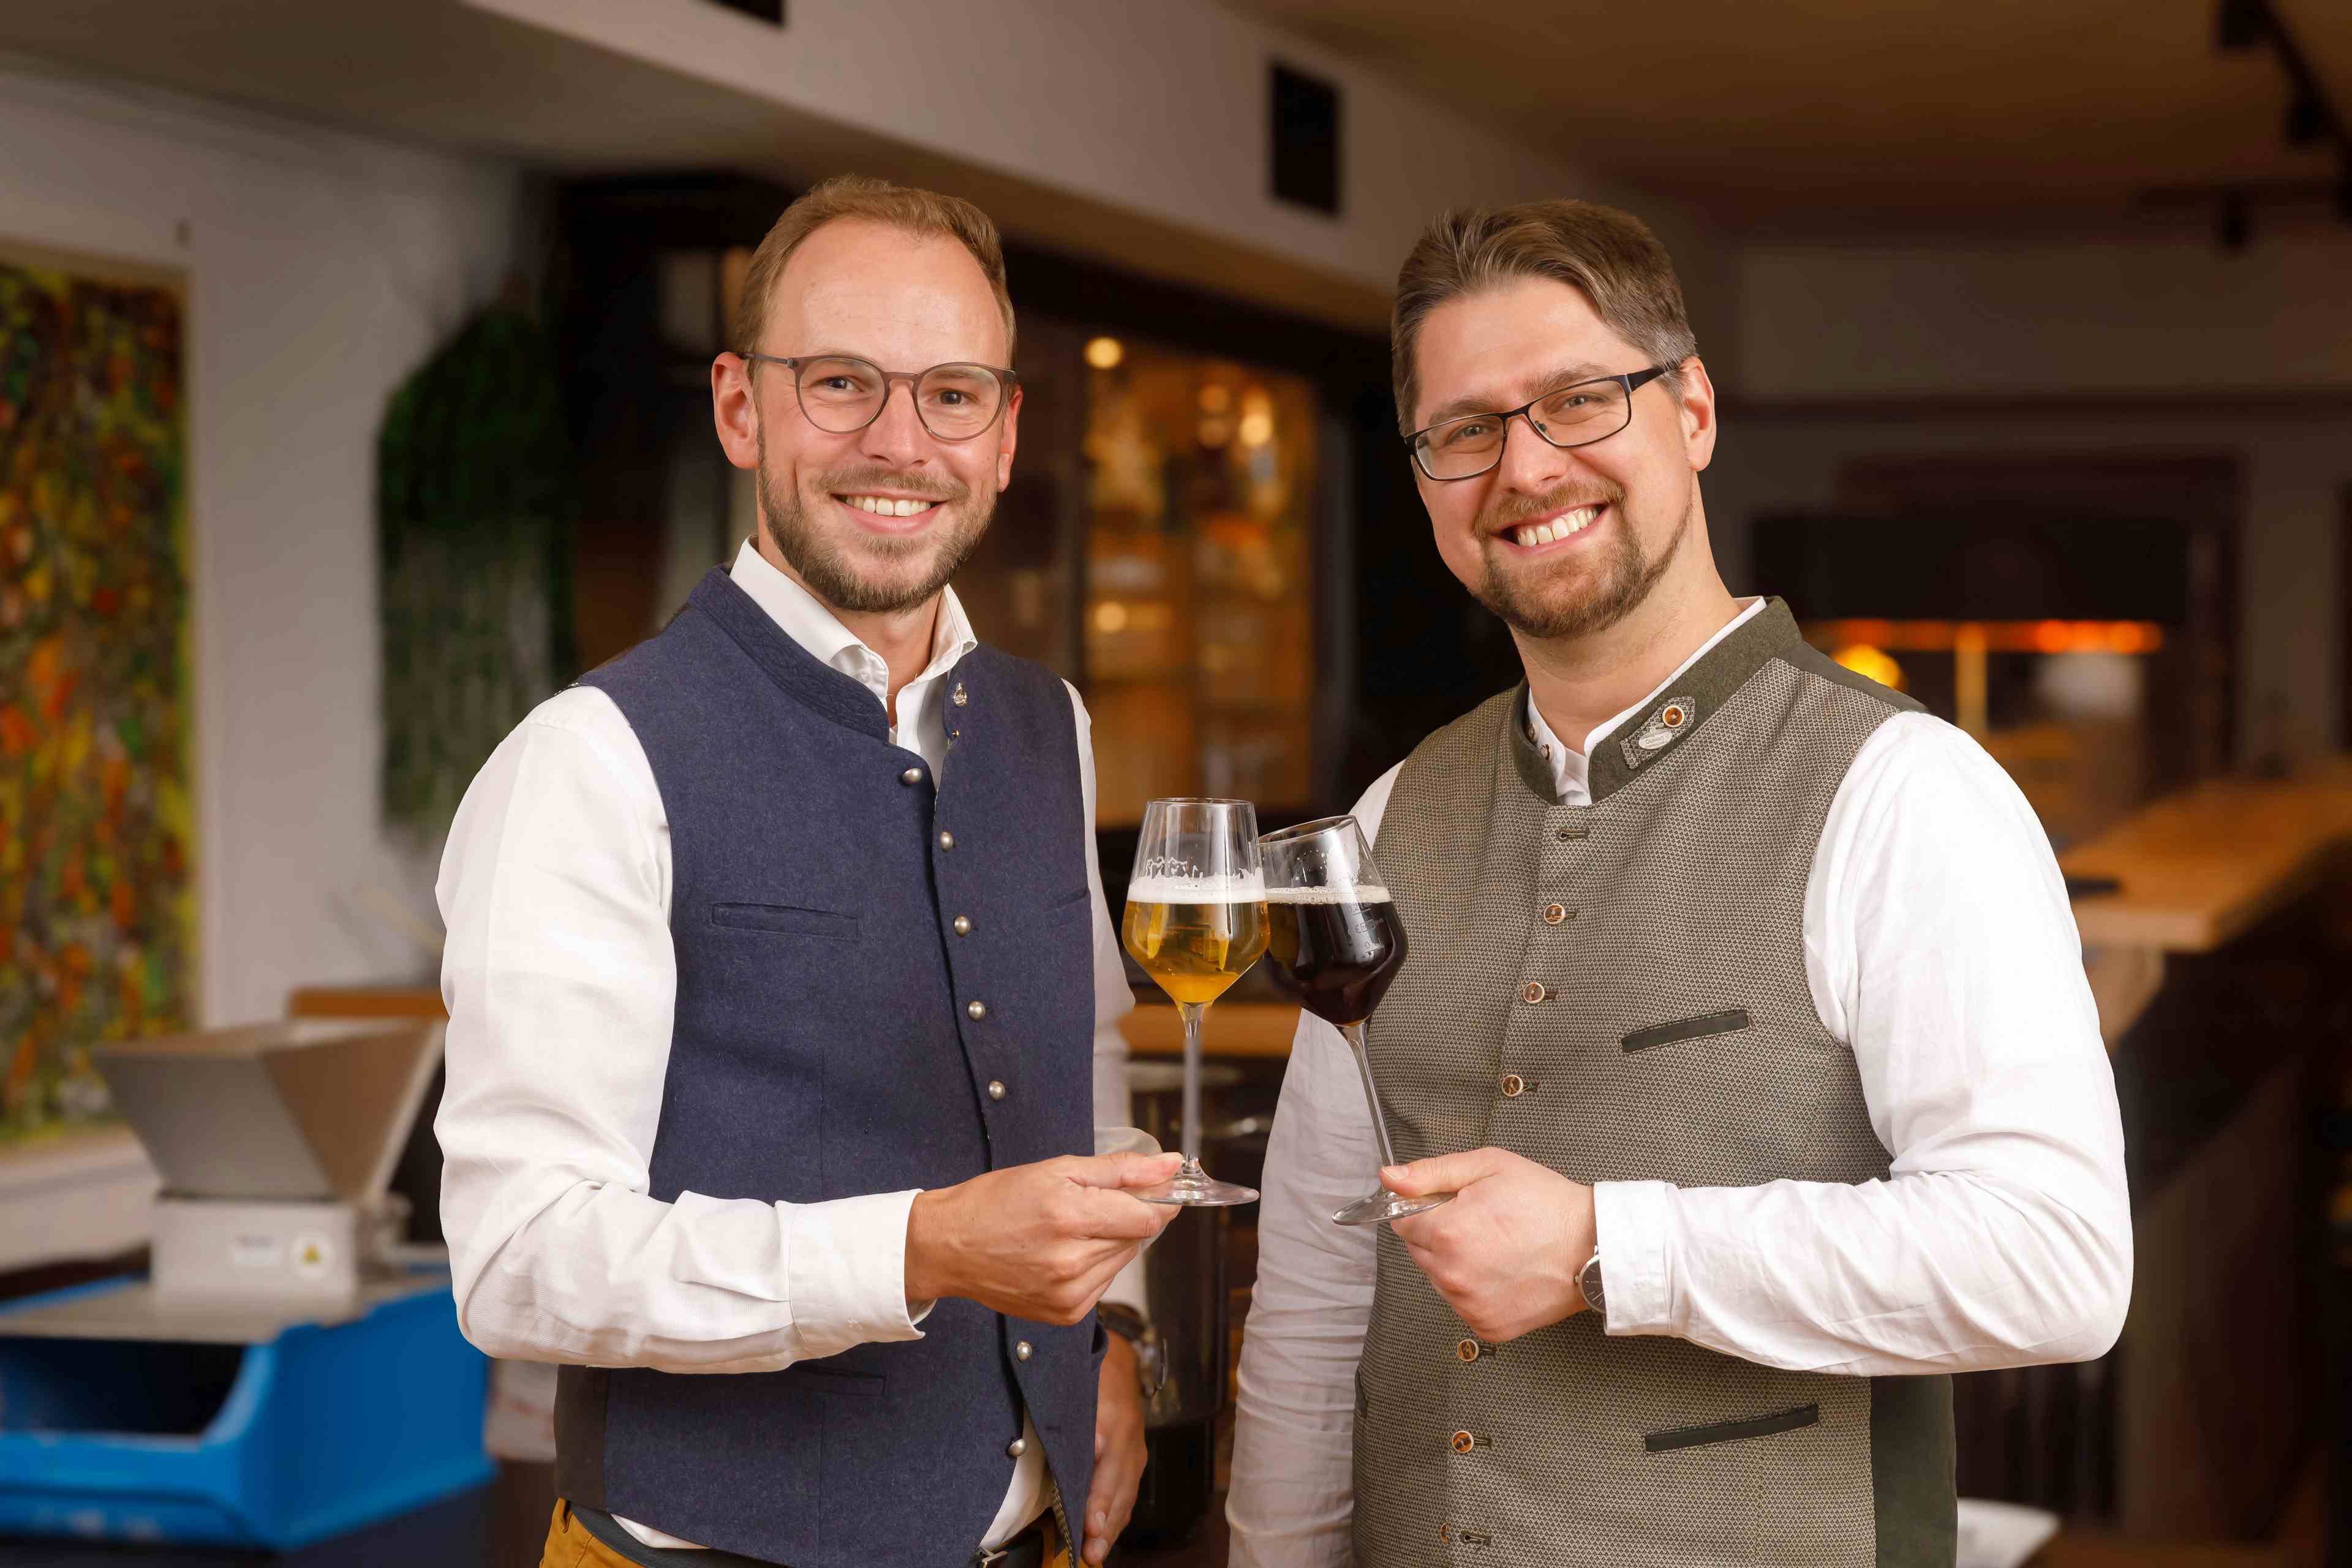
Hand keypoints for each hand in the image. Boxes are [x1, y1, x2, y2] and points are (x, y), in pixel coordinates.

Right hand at [905, 1152, 1181, 1323]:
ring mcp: (1069, 1294)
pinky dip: (1094, 1265)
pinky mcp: (1065, 1314)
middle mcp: (1072, 1262)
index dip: (1160, 1201)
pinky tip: (1065, 1252)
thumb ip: (1120, 1168)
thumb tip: (1172, 1165)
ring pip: (1122, 1261)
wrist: (950, 1246)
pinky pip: (1103, 1283)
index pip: (1147, 1217)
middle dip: (1128, 1217)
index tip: (1161, 1189)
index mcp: (1069, 1217)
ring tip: (1073, 1228)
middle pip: (1137, 1238)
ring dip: (1111, 1241)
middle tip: (1096, 1203)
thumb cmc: (997, 1200)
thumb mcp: (1057, 1169)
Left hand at [1083, 1334, 1147, 1563]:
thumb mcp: (1075, 1388)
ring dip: (1112, 1525)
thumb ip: (1069, 1420)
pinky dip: (1118, 1515)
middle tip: (1092, 1552)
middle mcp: (1128, 1439)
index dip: (1098, 1499)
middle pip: (1119, 1488)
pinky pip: (1128, 1490)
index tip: (1090, 1525)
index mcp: (1113, 1421)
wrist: (1117, 1359)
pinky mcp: (1135, 1456)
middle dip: (1106, 1523)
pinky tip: (1106, 1534)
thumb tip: (1072, 1456)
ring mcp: (1135, 1449)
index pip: (1106, 1467)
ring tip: (1096, 1553)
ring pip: (1125, 1494)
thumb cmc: (1088, 1374)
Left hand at [1384, 1148, 1595, 1341]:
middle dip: (1441, 1235)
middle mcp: (1452, 1276)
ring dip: (1456, 1263)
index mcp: (1446, 1234)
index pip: (1402, 1222)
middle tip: (1484, 1223)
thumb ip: (1431, 1173)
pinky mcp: (1487, 1327)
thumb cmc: (1546, 1204)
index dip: (1426, 1208)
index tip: (1453, 1205)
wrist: (1594, 1246)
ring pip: (1439, 1279)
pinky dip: (1476, 1289)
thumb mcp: (1488, 1167)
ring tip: (1498, 1247)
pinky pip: (1463, 1303)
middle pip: (1419, 1251)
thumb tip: (1389, 1177)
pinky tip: (1504, 1271)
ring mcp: (1469, 1305)